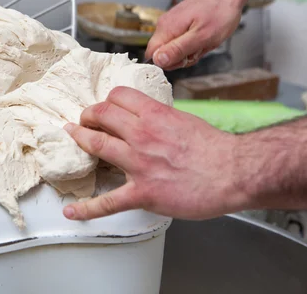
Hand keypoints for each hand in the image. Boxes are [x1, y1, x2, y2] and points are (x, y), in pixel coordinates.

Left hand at [62, 86, 250, 220]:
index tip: (103, 108)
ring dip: (79, 140)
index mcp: (155, 115)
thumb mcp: (185, 120)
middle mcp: (142, 135)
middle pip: (101, 115)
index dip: (106, 101)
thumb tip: (148, 118)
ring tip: (72, 137)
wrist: (235, 173)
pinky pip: (108, 202)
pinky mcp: (142, 192)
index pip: (117, 97)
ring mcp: (139, 164)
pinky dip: (86, 208)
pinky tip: (72, 210)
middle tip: (83, 120)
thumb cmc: (216, 149)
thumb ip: (160, 119)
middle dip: (87, 116)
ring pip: (96, 145)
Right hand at [145, 0, 242, 69]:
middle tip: (198, 49)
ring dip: (189, 50)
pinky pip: (180, 40)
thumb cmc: (219, 11)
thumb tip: (158, 61)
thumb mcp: (202, 36)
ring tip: (204, 41)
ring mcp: (171, 23)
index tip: (184, 59)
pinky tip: (203, 36)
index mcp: (166, 29)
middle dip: (181, 57)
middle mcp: (164, 25)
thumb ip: (178, 50)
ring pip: (172, 48)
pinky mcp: (178, 22)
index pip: (152, 56)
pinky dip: (192, 43)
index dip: (167, 63)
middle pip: (162, 54)